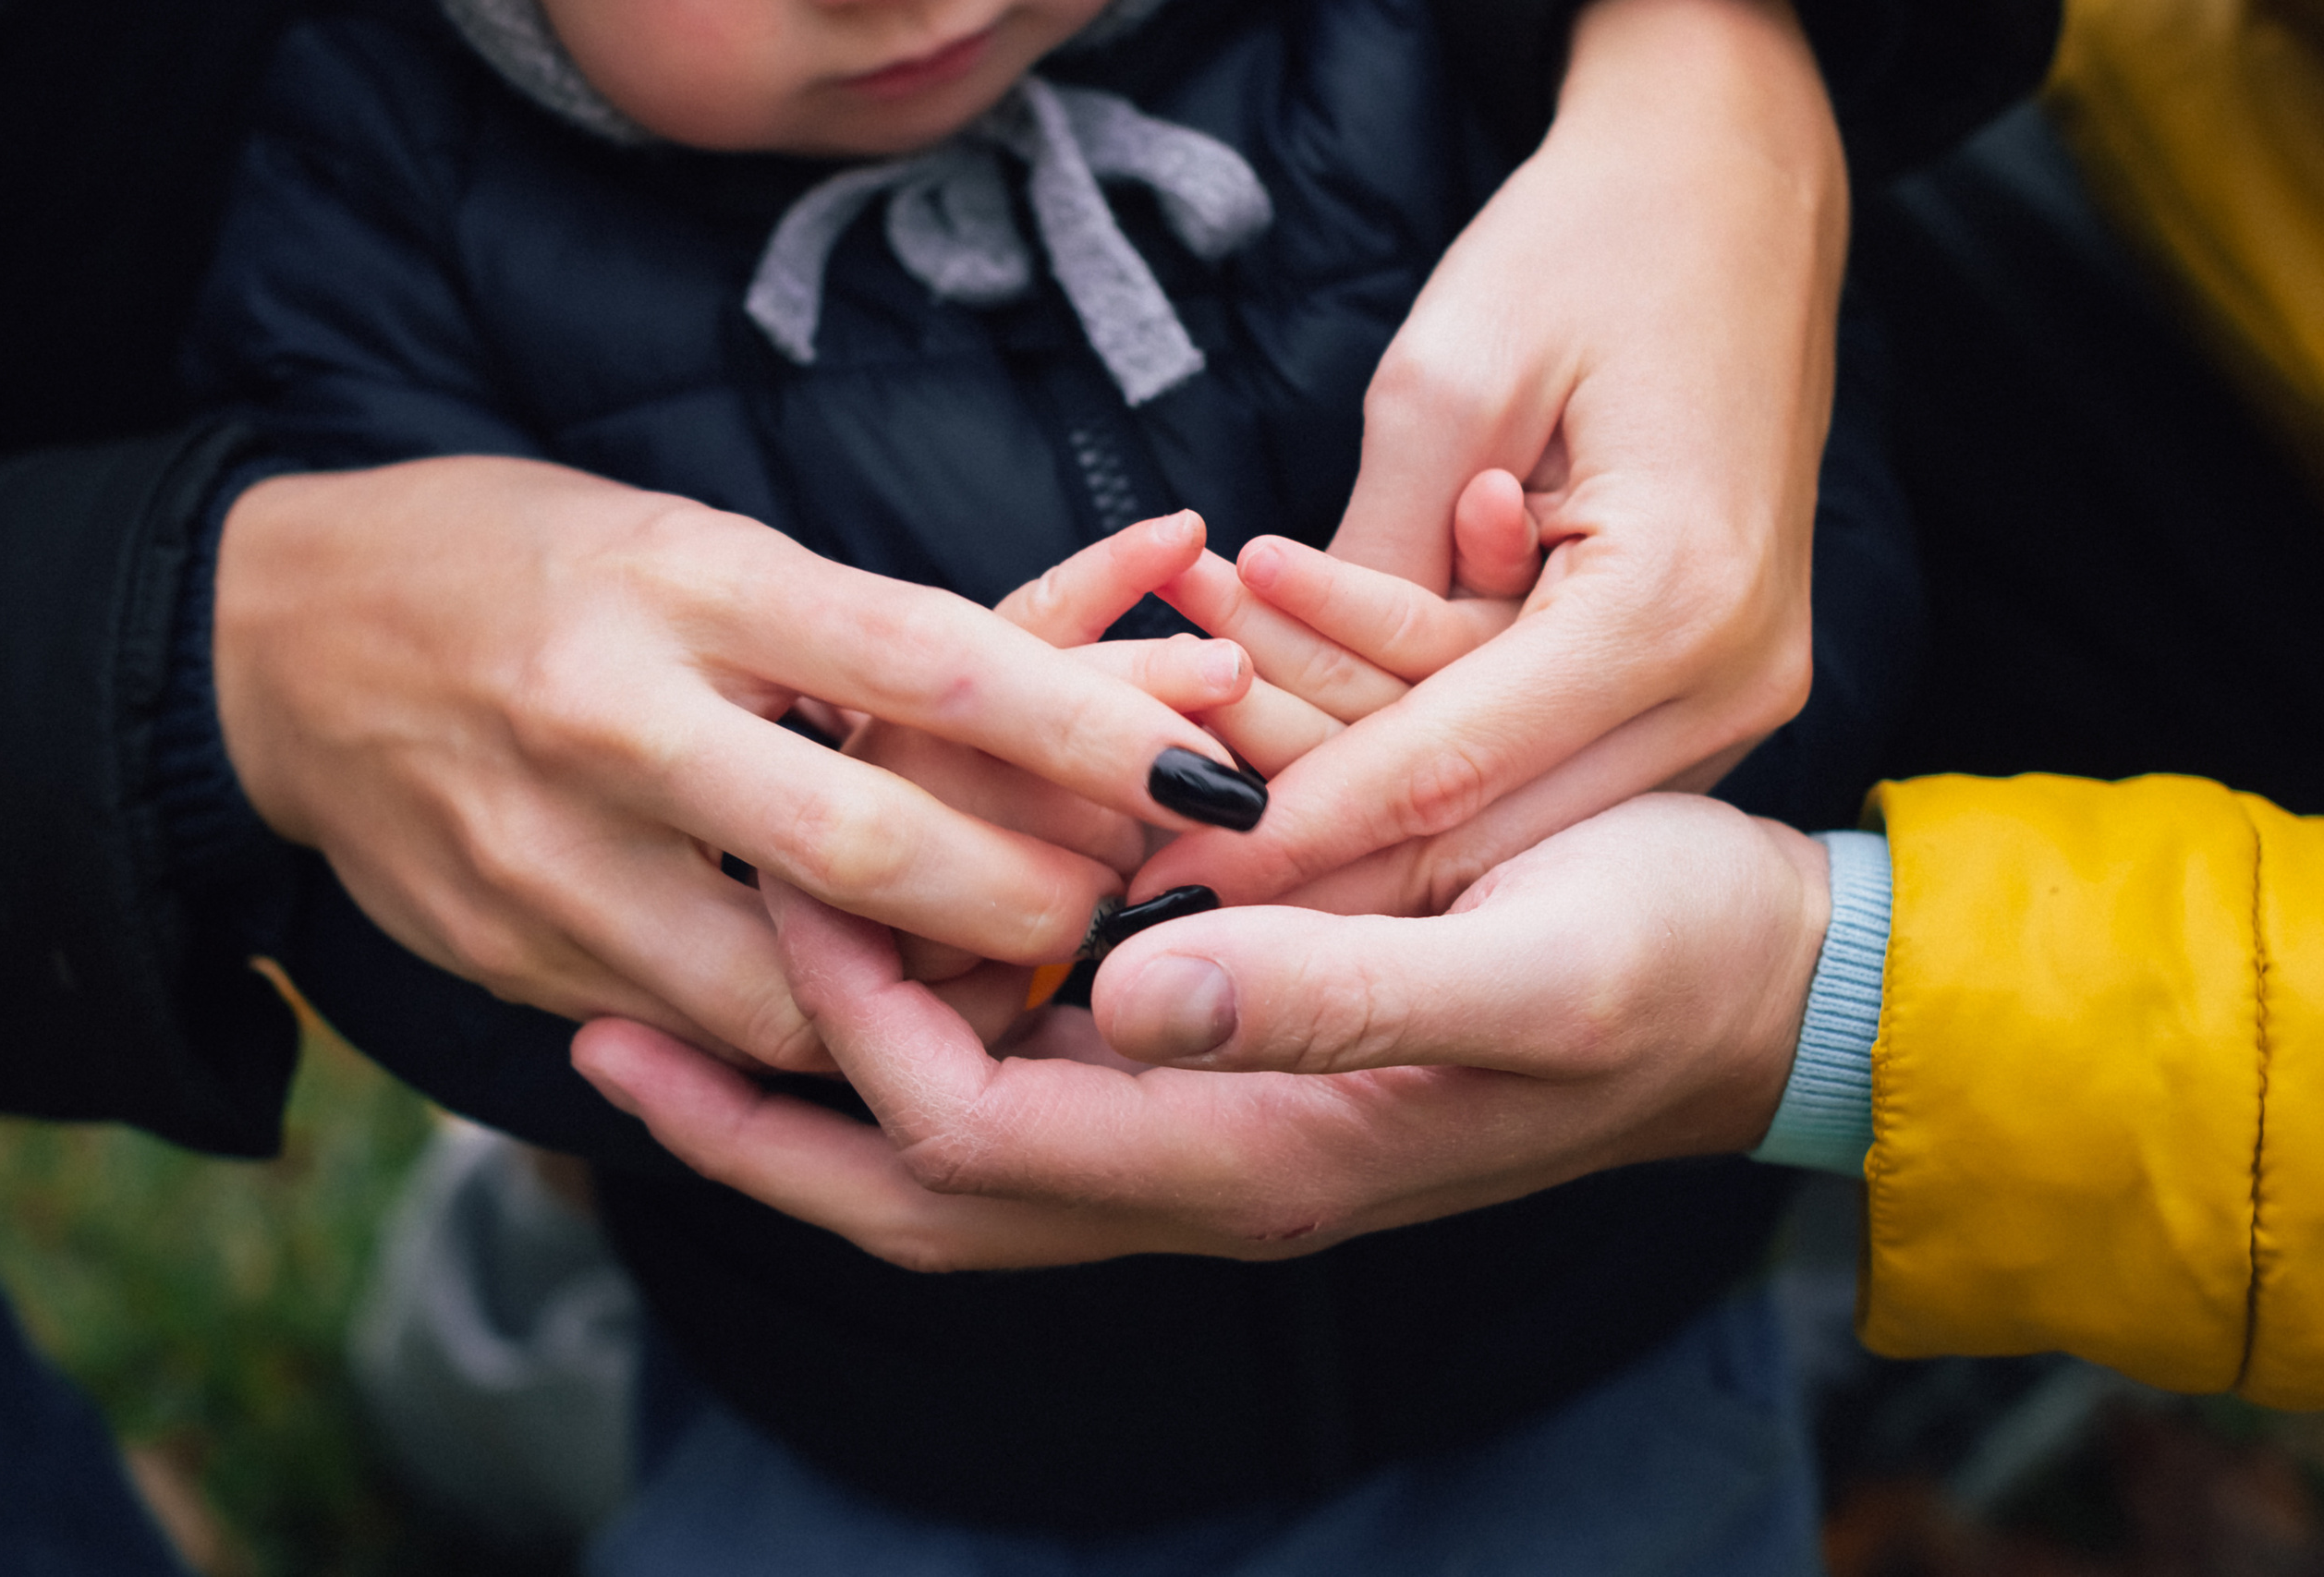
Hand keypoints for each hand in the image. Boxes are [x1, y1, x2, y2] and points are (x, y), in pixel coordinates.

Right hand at [215, 459, 1260, 1069]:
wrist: (279, 643)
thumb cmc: (539, 564)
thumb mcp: (702, 541)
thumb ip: (875, 631)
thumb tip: (1104, 681)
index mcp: (679, 577)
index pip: (923, 655)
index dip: (1086, 722)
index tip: (1207, 766)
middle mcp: (606, 720)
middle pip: (863, 851)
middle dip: (1028, 905)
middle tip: (1131, 912)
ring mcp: (540, 857)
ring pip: (785, 994)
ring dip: (927, 1004)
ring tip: (1020, 978)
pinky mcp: (504, 958)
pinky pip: (693, 1032)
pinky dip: (807, 1033)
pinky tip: (882, 1011)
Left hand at [568, 794, 1827, 1269]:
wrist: (1759, 995)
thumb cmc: (1658, 970)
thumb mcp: (1522, 972)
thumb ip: (1329, 992)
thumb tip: (1129, 988)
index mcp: (1252, 1152)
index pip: (967, 1130)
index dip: (849, 1026)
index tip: (780, 890)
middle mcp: (1207, 1162)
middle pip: (921, 1188)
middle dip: (761, 1128)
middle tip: (608, 1041)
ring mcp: (1218, 1122)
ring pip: (963, 1140)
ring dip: (830, 1078)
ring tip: (704, 995)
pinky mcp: (1241, 1062)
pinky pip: (1041, 1074)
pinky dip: (941, 1023)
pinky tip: (896, 946)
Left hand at [1139, 0, 1845, 914]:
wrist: (1740, 182)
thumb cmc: (1596, 242)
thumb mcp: (1445, 384)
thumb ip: (1375, 570)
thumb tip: (1291, 728)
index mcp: (1675, 602)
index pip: (1448, 764)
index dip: (1294, 835)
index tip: (1168, 896)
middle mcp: (1731, 677)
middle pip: (1492, 824)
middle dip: (1321, 867)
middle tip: (1166, 901)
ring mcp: (1738, 691)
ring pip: (1521, 814)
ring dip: (1371, 823)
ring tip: (1213, 831)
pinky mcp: (1714, 680)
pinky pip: (1561, 765)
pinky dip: (1445, 771)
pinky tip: (1325, 773)